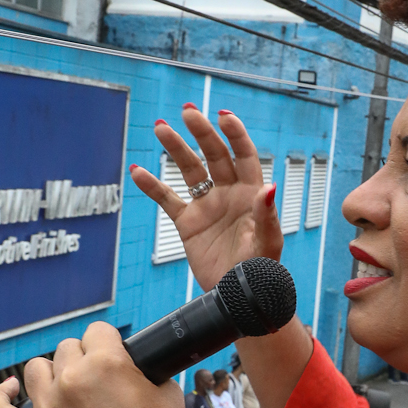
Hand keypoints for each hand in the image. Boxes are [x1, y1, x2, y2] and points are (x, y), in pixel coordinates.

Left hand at [0, 324, 188, 407]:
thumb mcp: (165, 391)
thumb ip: (144, 368)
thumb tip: (131, 363)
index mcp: (106, 363)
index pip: (98, 331)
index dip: (110, 344)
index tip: (116, 359)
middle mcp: (73, 379)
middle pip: (67, 348)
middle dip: (84, 360)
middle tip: (101, 384)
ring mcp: (49, 406)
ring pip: (36, 368)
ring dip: (53, 373)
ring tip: (70, 388)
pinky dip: (2, 396)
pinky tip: (12, 388)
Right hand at [129, 107, 281, 293]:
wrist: (238, 296)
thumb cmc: (260, 270)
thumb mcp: (267, 243)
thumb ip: (265, 215)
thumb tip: (269, 188)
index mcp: (251, 194)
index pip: (244, 156)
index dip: (235, 134)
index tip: (223, 115)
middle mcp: (229, 194)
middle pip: (214, 155)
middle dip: (201, 133)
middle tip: (187, 111)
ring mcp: (207, 206)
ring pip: (189, 170)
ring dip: (176, 149)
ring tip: (161, 128)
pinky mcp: (188, 223)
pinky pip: (168, 199)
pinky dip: (152, 186)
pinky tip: (138, 171)